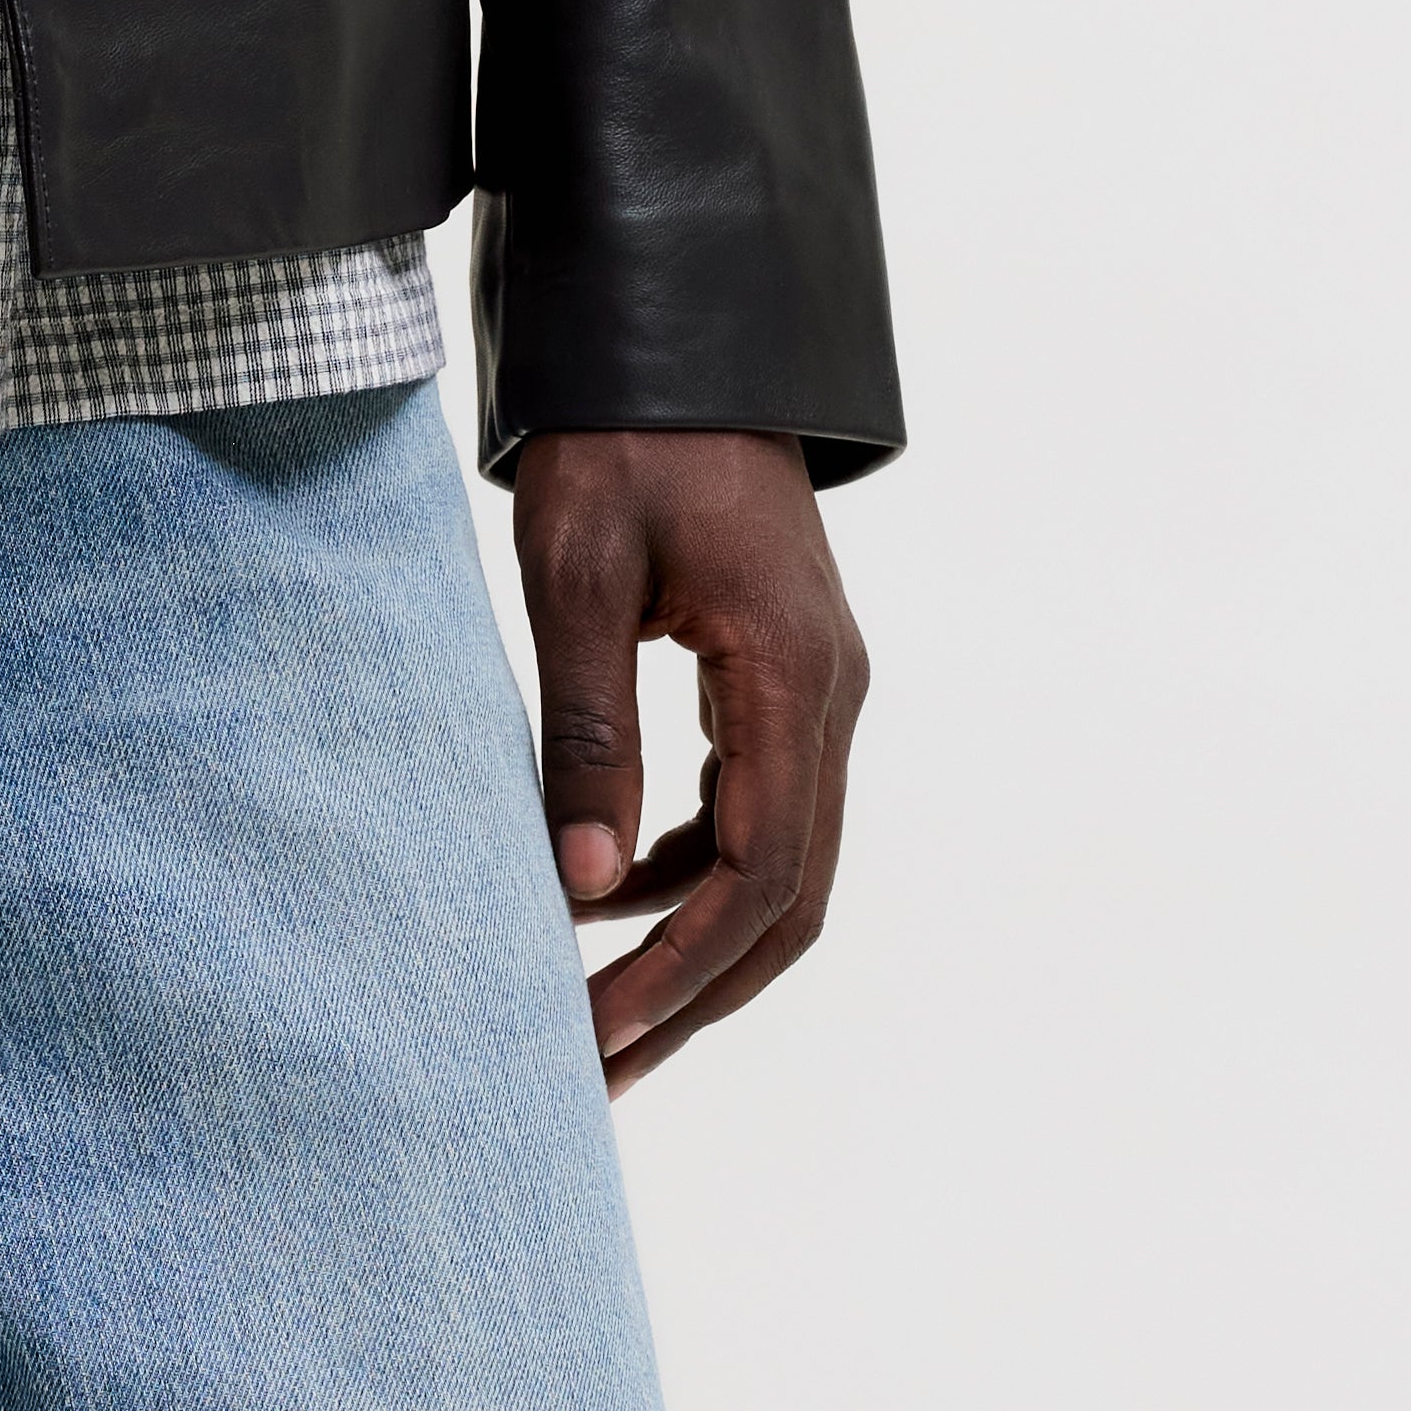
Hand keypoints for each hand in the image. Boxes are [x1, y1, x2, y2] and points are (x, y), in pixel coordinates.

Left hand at [511, 429, 866, 1094]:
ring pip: (779, 864)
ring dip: (695, 946)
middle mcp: (830, 698)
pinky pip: (755, 809)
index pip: (759, 875)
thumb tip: (582, 890)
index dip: (681, 971)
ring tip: (595, 1020)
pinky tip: (613, 901)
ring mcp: (815, 690)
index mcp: (794, 678)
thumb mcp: (580, 574)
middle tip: (595, 1074)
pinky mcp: (781, 678)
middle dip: (693, 994)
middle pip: (788, 898)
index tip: (597, 1036)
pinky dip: (691, 872)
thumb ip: (588, 731)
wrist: (675, 335)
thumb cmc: (620, 438)